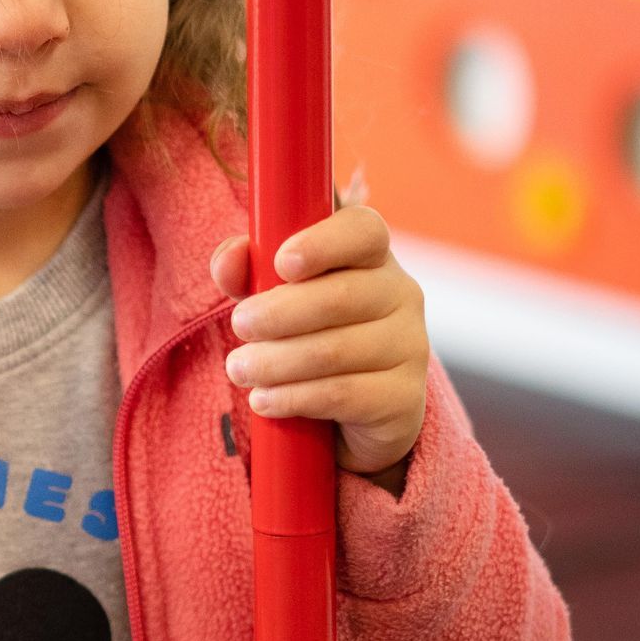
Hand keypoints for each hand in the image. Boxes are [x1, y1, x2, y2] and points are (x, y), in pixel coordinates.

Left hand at [210, 202, 427, 490]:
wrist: (354, 409)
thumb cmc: (308, 333)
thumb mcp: (273, 295)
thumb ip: (248, 270)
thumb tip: (229, 260)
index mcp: (370, 256)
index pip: (363, 231)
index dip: (323, 243)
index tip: (281, 263)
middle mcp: (400, 294)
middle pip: (340, 297)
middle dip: (279, 313)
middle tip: (238, 325)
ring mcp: (409, 346)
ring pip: (335, 351)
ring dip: (276, 361)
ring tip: (239, 369)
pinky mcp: (404, 397)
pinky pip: (344, 395)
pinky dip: (294, 398)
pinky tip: (264, 399)